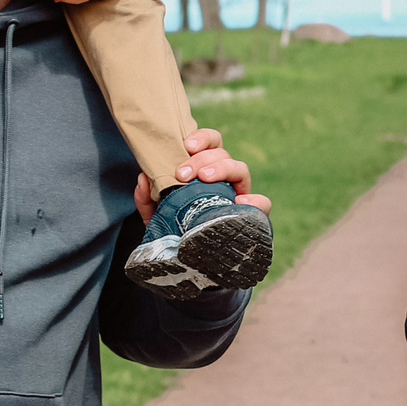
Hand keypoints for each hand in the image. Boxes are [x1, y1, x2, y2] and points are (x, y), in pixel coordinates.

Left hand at [131, 127, 272, 223]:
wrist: (189, 266)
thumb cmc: (175, 234)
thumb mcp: (156, 217)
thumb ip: (148, 199)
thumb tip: (144, 177)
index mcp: (205, 172)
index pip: (211, 144)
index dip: (202, 139)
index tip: (186, 146)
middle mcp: (224, 180)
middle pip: (223, 153)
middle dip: (202, 158)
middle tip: (183, 173)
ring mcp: (239, 196)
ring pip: (241, 169)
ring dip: (223, 169)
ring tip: (205, 179)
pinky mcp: (251, 217)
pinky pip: (263, 204)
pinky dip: (255, 200)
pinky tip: (239, 203)